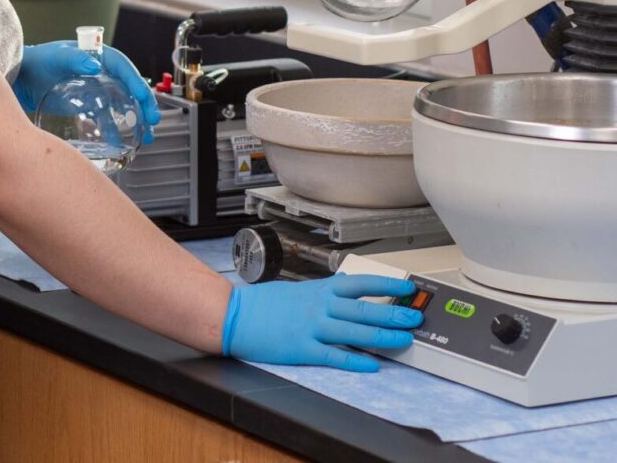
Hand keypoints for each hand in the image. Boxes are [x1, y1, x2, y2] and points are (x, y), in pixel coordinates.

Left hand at [13, 40, 159, 140]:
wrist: (21, 77)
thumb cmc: (37, 62)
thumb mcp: (55, 58)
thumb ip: (73, 59)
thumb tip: (93, 67)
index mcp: (97, 57)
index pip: (123, 68)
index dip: (136, 81)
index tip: (144, 97)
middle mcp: (101, 73)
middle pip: (129, 87)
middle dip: (144, 103)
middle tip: (153, 119)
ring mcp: (95, 90)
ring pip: (122, 104)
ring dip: (136, 119)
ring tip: (147, 136)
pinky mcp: (87, 105)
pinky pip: (106, 117)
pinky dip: (116, 129)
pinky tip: (120, 143)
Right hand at [222, 274, 420, 371]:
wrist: (234, 315)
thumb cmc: (263, 304)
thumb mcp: (297, 289)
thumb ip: (323, 292)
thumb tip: (346, 288)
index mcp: (319, 290)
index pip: (360, 283)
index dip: (386, 285)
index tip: (407, 287)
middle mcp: (319, 307)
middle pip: (364, 309)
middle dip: (393, 313)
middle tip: (415, 317)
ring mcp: (312, 328)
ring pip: (355, 332)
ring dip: (383, 337)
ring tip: (404, 340)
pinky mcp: (302, 349)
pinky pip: (334, 356)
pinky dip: (354, 361)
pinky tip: (371, 365)